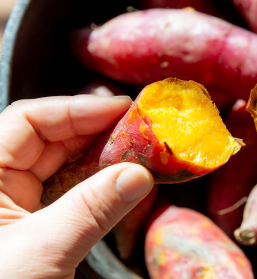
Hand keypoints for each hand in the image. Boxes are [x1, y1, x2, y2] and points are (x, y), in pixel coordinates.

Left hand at [0, 95, 153, 278]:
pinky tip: (121, 182)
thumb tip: (139, 174)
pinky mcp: (33, 226)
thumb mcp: (43, 251)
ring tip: (138, 153)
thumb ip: (92, 209)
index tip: (121, 109)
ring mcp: (14, 206)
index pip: (27, 121)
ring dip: (100, 158)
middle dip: (95, 131)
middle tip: (139, 130)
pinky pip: (68, 193)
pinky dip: (96, 186)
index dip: (75, 109)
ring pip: (61, 165)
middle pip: (49, 138)